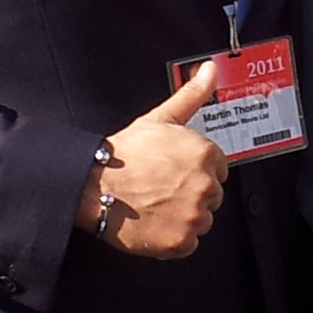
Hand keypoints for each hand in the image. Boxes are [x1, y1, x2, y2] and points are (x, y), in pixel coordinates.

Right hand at [76, 64, 227, 259]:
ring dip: (184, 217)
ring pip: (202, 220)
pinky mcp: (181, 241)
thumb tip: (212, 69)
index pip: (218, 168)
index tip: (173, 171)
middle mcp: (206, 185)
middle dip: (191, 193)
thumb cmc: (125, 151)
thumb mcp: (161, 118)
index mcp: (205, 153)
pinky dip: (174, 238)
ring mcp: (194, 215)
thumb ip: (192, 95)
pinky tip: (155, 223)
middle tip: (161, 188)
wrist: (94, 183)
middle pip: (212, 196)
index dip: (195, 170)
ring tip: (156, 204)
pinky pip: (189, 244)